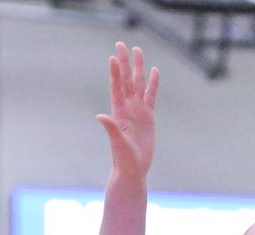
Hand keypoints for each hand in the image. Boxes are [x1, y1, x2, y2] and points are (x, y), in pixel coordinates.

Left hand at [97, 42, 158, 180]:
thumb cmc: (123, 159)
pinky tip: (154, 71)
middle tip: (121, 44)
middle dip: (124, 63)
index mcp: (118, 113)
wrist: (132, 170)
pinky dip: (153, 84)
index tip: (113, 57)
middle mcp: (127, 109)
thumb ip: (111, 128)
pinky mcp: (148, 117)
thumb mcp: (118, 143)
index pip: (116, 88)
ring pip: (138, 84)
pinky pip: (151, 96)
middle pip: (126, 80)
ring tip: (138, 50)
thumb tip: (100, 116)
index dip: (115, 73)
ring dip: (138, 68)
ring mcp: (138, 111)